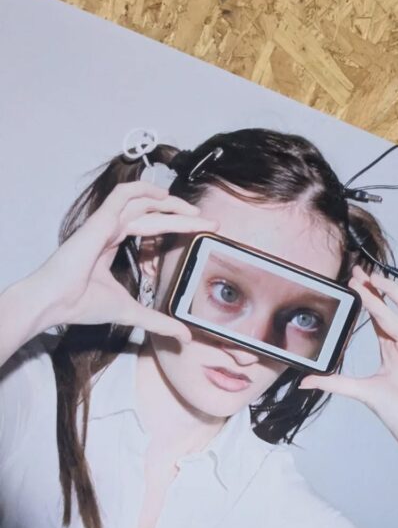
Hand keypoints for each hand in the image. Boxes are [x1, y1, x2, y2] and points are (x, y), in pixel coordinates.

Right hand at [3, 181, 216, 343]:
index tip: (202, 232)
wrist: (56, 303)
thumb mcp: (132, 312)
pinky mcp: (100, 221)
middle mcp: (110, 229)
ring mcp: (104, 222)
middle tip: (210, 222)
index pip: (150, 227)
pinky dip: (144, 190)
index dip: (177, 227)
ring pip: (142, 201)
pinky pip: (123, 195)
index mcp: (113, 242)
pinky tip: (165, 197)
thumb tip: (185, 336)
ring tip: (195, 213)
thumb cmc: (82, 304)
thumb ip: (159, 321)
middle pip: (152, 213)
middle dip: (183, 215)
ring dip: (170, 203)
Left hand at [300, 267, 397, 509]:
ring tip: (379, 280)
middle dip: (376, 291)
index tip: (353, 281)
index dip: (366, 298)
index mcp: (390, 350)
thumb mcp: (361, 391)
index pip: (377, 316)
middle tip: (360, 274)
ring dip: (396, 293)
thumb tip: (305, 381)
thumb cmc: (397, 415)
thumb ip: (334, 382)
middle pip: (391, 308)